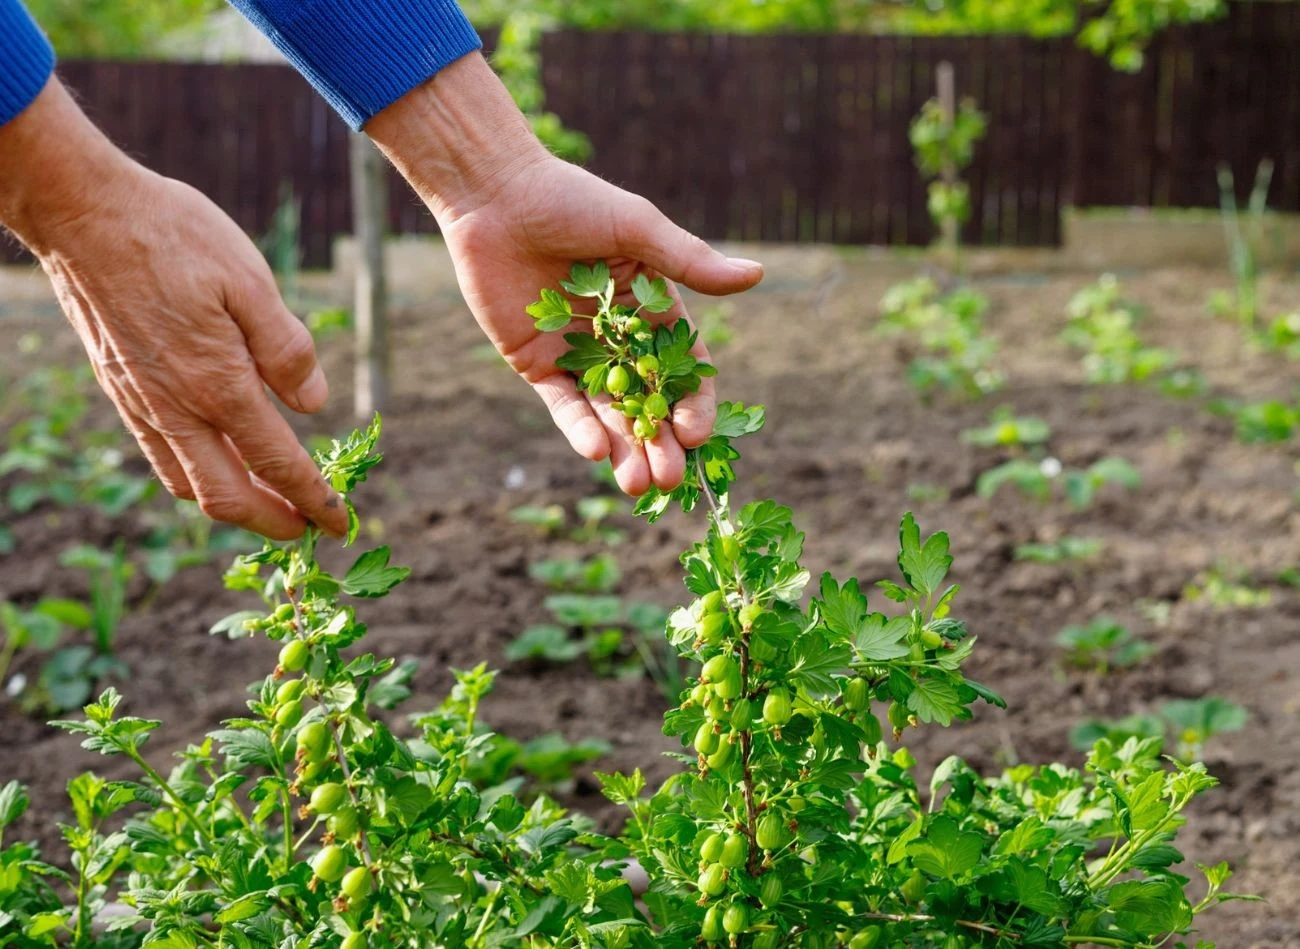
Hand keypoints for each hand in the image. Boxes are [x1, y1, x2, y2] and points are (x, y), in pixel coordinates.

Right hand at [0, 80, 347, 539]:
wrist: (83, 213)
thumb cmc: (174, 237)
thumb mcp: (251, 281)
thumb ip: (287, 350)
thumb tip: (314, 406)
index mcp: (218, 384)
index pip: (278, 464)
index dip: (313, 501)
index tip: (340, 524)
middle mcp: (176, 408)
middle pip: (229, 498)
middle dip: (274, 523)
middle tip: (309, 531)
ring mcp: (143, 405)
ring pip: (190, 485)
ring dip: (235, 506)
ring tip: (271, 506)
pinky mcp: (122, 391)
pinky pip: (163, 458)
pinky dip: (198, 479)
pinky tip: (220, 464)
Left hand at [369, 55, 762, 495]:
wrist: (495, 194)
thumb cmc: (571, 199)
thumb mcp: (637, 230)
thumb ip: (690, 263)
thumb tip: (756, 276)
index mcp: (652, 307)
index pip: (682, 368)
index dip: (692, 404)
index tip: (696, 435)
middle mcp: (618, 337)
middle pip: (647, 402)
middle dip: (659, 443)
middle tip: (669, 481)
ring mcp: (577, 354)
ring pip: (607, 413)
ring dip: (624, 449)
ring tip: (638, 485)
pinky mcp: (536, 362)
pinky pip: (563, 404)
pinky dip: (579, 428)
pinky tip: (596, 452)